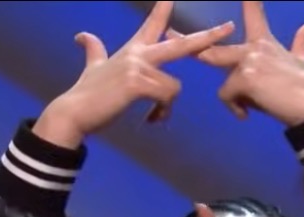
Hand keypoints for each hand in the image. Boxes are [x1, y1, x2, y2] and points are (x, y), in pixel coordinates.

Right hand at [35, 2, 234, 147]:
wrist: (74, 112)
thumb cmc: (88, 94)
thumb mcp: (94, 68)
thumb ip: (94, 50)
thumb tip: (82, 35)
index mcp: (132, 50)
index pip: (153, 24)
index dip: (163, 9)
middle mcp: (137, 54)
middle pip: (180, 44)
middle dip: (207, 38)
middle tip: (229, 28)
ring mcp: (137, 66)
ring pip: (174, 87)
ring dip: (166, 107)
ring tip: (151, 115)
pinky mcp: (137, 82)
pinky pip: (167, 97)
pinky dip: (161, 112)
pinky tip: (150, 119)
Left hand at [175, 1, 303, 124]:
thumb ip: (303, 40)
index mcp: (264, 42)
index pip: (252, 12)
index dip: (247, 0)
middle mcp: (253, 47)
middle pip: (214, 44)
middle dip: (187, 40)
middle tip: (167, 32)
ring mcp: (248, 61)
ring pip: (217, 65)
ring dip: (225, 87)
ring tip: (237, 101)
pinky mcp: (245, 79)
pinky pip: (227, 95)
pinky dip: (236, 107)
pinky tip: (248, 114)